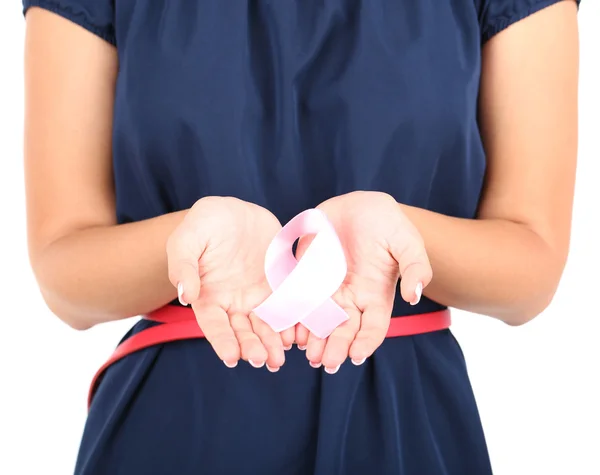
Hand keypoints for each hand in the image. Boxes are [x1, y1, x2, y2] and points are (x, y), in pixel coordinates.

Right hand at [166, 197, 294, 370]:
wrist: (234, 211)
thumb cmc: (203, 224)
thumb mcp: (187, 239)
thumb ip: (184, 267)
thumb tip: (186, 296)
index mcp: (208, 297)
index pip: (214, 325)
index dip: (222, 341)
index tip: (232, 358)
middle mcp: (233, 303)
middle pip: (242, 331)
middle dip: (252, 347)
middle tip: (263, 360)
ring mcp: (257, 296)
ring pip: (265, 325)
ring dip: (272, 342)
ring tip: (280, 358)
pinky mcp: (278, 285)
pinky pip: (287, 305)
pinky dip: (292, 321)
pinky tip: (298, 334)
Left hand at [295, 191, 432, 372]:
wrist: (358, 205)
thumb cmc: (388, 224)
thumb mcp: (407, 242)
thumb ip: (415, 268)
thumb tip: (413, 297)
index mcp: (376, 296)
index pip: (373, 327)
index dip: (365, 343)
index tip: (356, 356)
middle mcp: (352, 298)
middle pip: (344, 330)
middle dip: (336, 347)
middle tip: (326, 363)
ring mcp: (328, 290)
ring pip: (320, 321)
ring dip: (314, 339)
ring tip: (308, 354)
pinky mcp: (307, 277)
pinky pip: (299, 300)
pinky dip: (294, 316)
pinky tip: (288, 330)